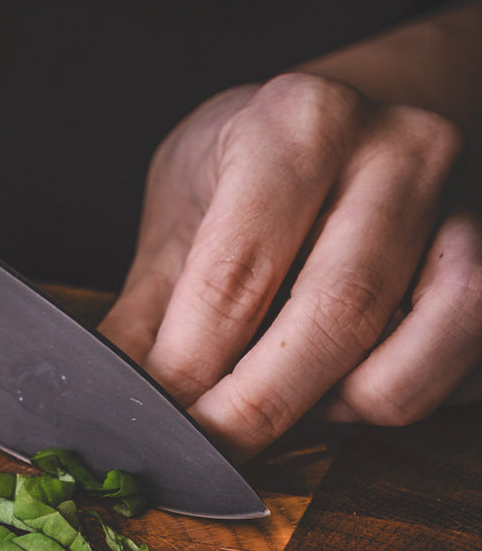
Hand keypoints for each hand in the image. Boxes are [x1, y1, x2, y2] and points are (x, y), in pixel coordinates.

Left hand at [100, 72, 481, 460]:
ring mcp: (467, 203)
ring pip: (423, 345)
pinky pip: (463, 363)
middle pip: (333, 318)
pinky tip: (346, 383)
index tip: (155, 421)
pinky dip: (402, 396)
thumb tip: (106, 397)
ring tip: (288, 402)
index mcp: (295, 126)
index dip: (187, 371)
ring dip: (344, 406)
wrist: (373, 104)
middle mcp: (397, 151)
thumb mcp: (184, 206)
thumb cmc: (260, 161)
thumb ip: (148, 306)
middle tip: (209, 446)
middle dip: (256, 409)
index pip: (234, 278)